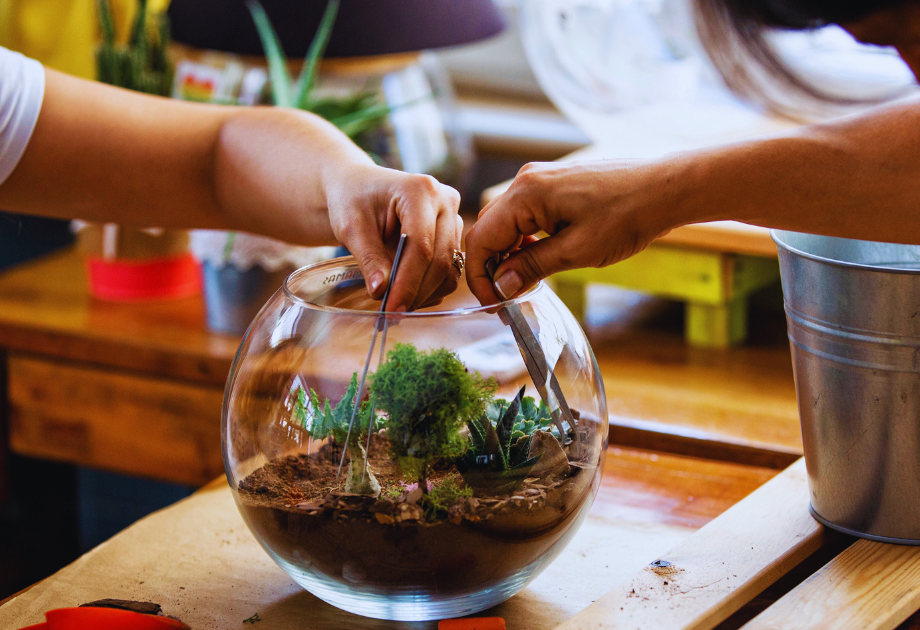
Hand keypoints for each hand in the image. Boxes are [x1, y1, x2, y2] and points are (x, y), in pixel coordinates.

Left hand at [324, 164, 462, 311]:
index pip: (421, 246)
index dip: (407, 282)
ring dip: (424, 293)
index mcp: (420, 190)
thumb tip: (381, 291)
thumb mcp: (351, 227)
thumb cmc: (352, 199)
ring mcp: (453, 218)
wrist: (359, 188)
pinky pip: (449, 271)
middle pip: (440, 260)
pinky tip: (407, 292)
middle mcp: (445, 201)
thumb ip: (368, 258)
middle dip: (416, 292)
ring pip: (449, 269)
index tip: (391, 308)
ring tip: (396, 301)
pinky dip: (430, 288)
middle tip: (391, 312)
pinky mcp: (453, 234)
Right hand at [465, 160, 678, 304]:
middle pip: (489, 229)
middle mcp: (526, 180)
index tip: (493, 304)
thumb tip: (501, 286)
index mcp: (526, 193)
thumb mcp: (576, 251)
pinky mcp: (553, 183)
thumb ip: (531, 267)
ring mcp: (540, 179)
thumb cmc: (627, 217)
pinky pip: (524, 214)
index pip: (481, 239)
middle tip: (506, 300)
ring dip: (508, 254)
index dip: (480, 277)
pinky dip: (524, 240)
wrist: (664, 190)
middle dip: (492, 267)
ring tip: (524, 283)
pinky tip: (539, 258)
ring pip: (505, 223)